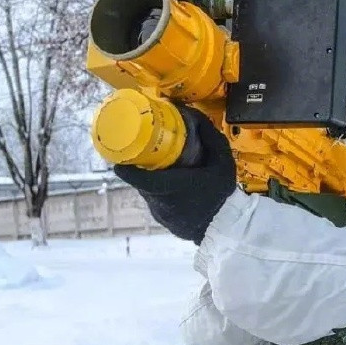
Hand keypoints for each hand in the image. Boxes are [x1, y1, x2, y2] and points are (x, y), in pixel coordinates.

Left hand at [114, 105, 235, 243]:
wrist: (226, 228)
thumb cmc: (222, 193)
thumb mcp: (222, 161)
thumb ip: (210, 138)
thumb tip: (194, 116)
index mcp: (170, 184)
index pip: (136, 176)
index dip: (125, 166)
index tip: (119, 157)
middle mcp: (159, 201)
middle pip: (141, 181)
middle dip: (142, 167)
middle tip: (148, 154)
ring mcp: (160, 213)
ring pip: (148, 193)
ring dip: (152, 180)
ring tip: (163, 169)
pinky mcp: (164, 221)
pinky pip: (157, 203)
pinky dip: (161, 194)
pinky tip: (174, 189)